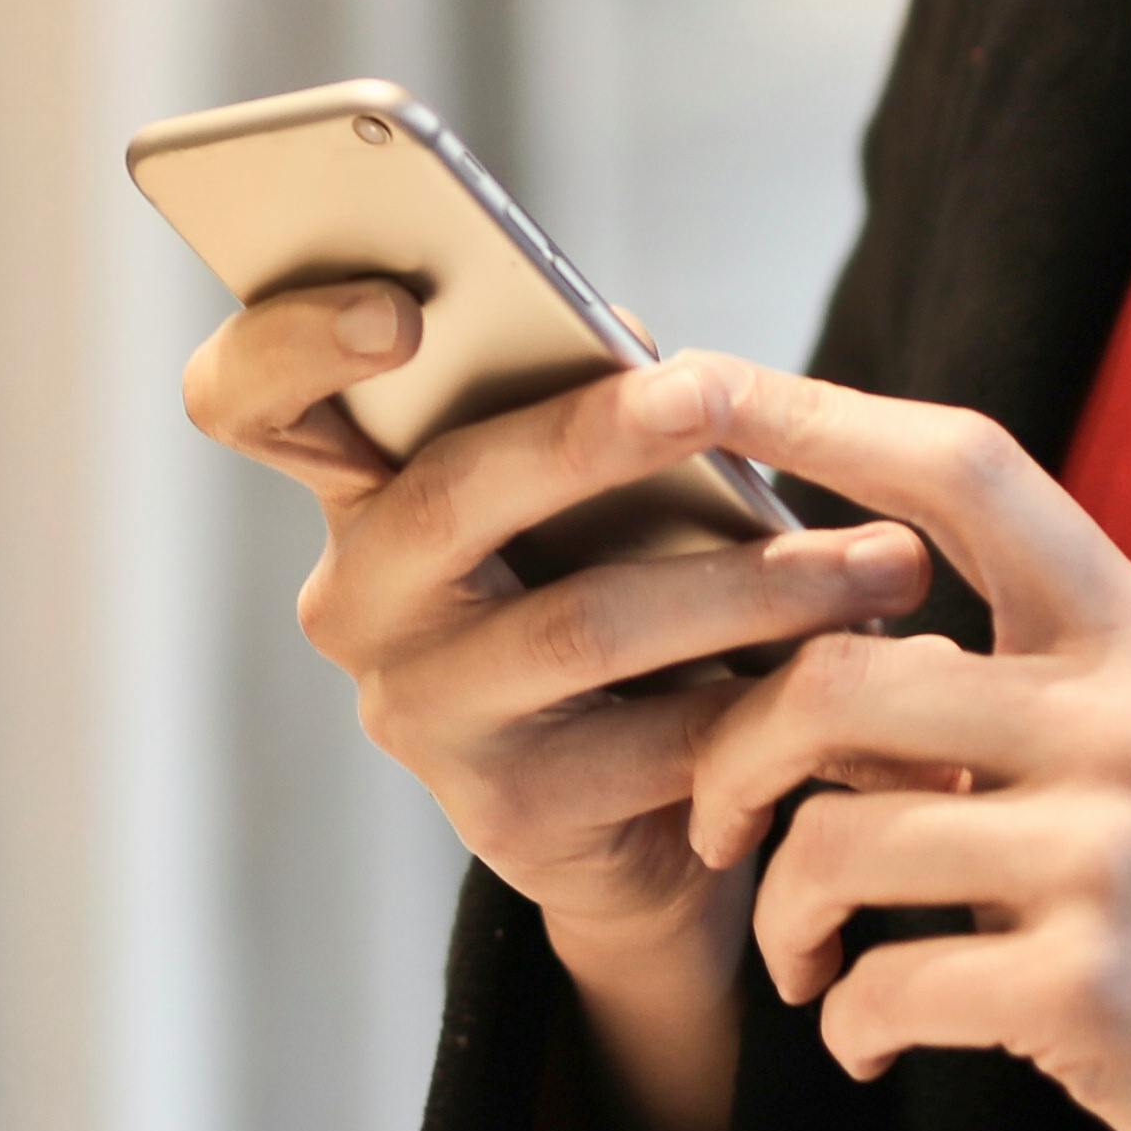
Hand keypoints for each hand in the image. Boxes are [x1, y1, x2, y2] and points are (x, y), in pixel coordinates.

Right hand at [183, 290, 935, 1130]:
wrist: (646, 823)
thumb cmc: (613, 596)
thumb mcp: (588, 493)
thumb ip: (579, 399)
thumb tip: (622, 329)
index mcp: (356, 489)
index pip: (248, 399)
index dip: (295, 341)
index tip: (402, 306)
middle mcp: (357, 602)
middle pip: (446, 497)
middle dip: (588, 434)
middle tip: (710, 392)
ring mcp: (421, 716)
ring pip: (582, 623)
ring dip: (752, 583)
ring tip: (882, 563)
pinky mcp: (510, 816)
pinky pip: (660, 741)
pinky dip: (773, 698)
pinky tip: (861, 669)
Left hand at [669, 364, 1130, 1130]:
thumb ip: (1022, 687)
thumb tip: (822, 653)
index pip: (965, 469)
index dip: (816, 413)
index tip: (690, 380)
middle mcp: (1126, 719)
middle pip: (835, 678)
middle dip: (731, 760)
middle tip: (718, 831)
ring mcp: (1110, 853)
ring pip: (832, 839)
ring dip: (782, 916)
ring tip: (810, 963)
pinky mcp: (1091, 990)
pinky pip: (883, 986)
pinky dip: (848, 1024)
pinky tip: (872, 1039)